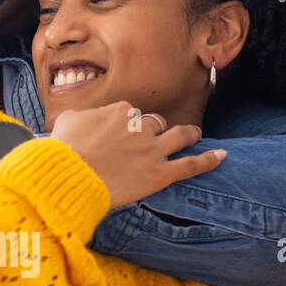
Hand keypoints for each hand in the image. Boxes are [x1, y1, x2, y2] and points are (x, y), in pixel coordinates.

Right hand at [51, 102, 226, 207]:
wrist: (69, 174)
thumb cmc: (63, 149)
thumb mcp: (66, 121)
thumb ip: (79, 116)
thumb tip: (78, 118)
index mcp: (120, 110)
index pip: (131, 113)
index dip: (127, 125)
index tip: (120, 134)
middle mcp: (140, 125)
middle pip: (155, 122)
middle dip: (156, 128)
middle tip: (152, 138)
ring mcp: (153, 149)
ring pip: (179, 135)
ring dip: (188, 134)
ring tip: (194, 136)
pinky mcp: (160, 173)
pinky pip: (190, 164)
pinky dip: (208, 160)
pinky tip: (222, 156)